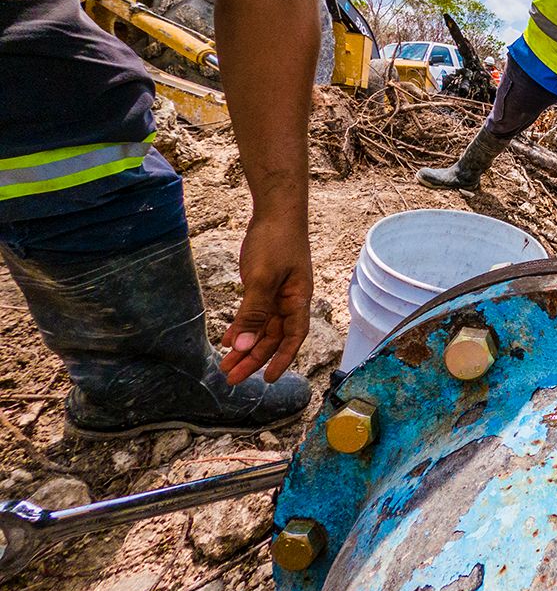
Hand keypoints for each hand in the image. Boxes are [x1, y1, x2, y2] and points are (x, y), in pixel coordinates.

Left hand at [220, 213, 313, 383]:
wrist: (277, 211)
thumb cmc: (276, 241)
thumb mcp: (262, 279)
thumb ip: (253, 314)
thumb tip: (242, 346)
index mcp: (297, 300)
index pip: (292, 338)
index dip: (281, 360)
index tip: (265, 380)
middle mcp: (290, 300)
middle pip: (273, 337)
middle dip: (253, 358)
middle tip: (231, 378)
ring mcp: (278, 293)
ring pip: (262, 328)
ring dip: (244, 346)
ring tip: (225, 365)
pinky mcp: (266, 285)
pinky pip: (254, 314)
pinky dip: (241, 327)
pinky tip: (227, 339)